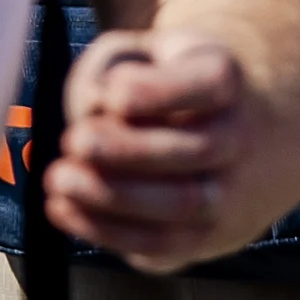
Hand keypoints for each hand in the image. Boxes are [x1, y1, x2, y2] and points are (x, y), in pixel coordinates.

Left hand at [46, 28, 283, 271]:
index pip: (211, 83)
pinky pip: (161, 245)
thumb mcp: (140, 55)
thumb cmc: (166, 88)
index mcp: (225, 80)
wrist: (230, 135)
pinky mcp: (202, 236)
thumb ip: (110, 67)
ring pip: (183, 204)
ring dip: (113, 195)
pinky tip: (64, 208)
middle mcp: (240, 139)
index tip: (114, 94)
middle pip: (200, 149)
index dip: (159, 91)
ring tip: (59, 179)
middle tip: (74, 141)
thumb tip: (93, 107)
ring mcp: (228, 192)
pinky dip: (106, 230)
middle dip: (127, 149)